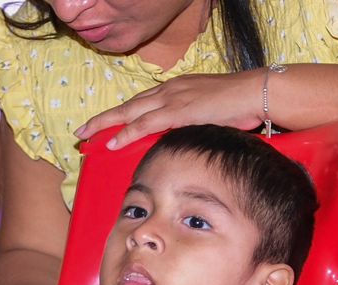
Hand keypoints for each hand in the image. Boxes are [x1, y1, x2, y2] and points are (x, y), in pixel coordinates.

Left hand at [74, 73, 260, 151]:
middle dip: (103, 119)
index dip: (121, 115)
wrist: (256, 92)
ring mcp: (172, 99)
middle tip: (81, 130)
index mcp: (176, 90)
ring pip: (129, 112)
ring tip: (85, 135)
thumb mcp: (209, 114)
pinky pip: (144, 123)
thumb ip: (193, 124)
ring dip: (105, 124)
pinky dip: (125, 132)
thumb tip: (183, 140)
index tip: (105, 125)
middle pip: (127, 106)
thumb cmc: (240, 105)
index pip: (141, 103)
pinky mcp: (177, 110)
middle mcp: (169, 90)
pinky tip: (111, 141)